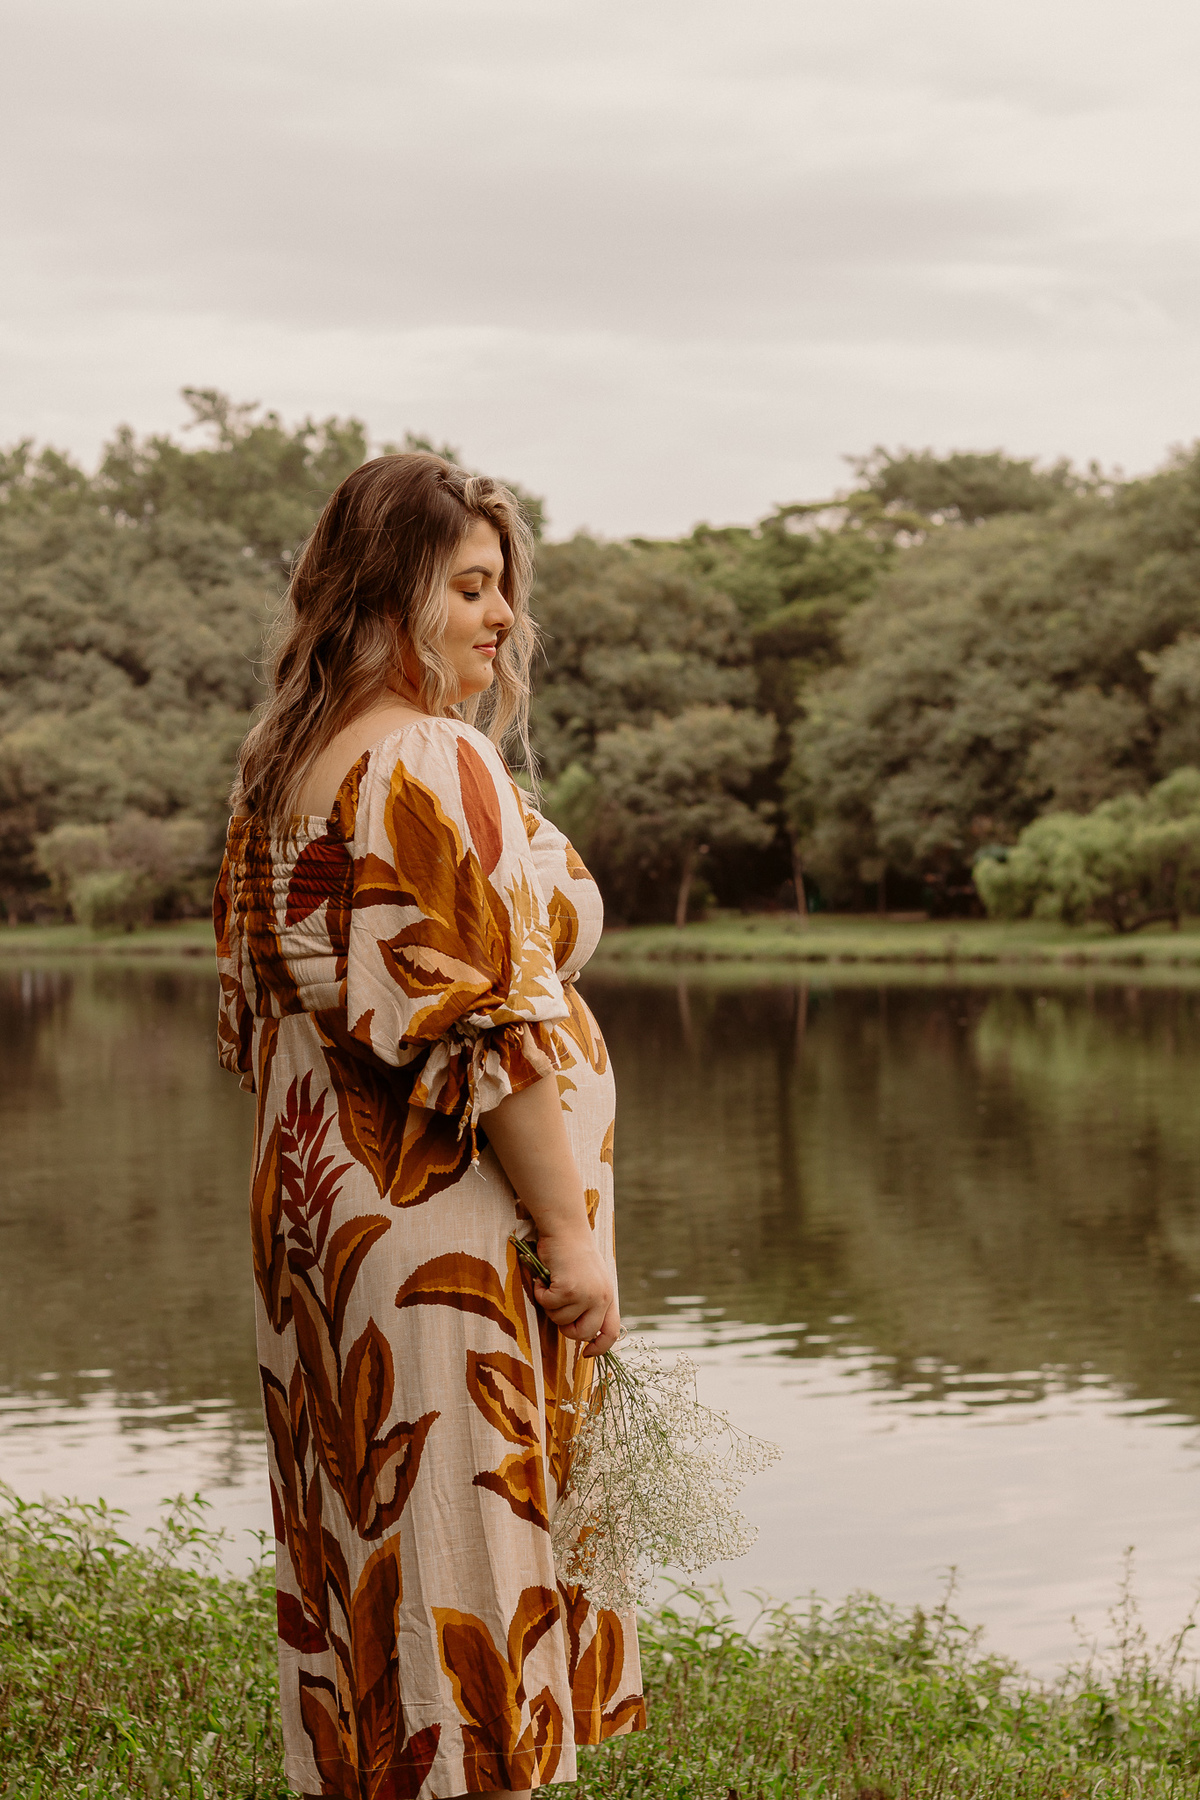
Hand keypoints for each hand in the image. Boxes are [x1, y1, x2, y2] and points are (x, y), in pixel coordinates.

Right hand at [532, 1228, 620, 1356]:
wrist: (566, 1229)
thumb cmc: (573, 1253)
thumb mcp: (591, 1279)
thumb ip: (591, 1302)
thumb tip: (582, 1332)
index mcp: (608, 1296)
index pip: (612, 1333)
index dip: (600, 1348)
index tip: (586, 1354)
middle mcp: (602, 1298)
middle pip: (582, 1334)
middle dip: (565, 1328)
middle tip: (556, 1308)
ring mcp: (586, 1295)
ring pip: (560, 1320)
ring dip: (549, 1304)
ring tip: (551, 1284)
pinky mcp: (569, 1290)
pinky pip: (548, 1304)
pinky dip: (540, 1293)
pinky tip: (543, 1279)